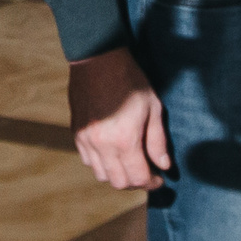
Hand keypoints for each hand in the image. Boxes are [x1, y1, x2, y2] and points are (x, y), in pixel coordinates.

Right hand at [67, 48, 169, 190]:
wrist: (97, 58)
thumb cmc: (130, 80)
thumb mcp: (153, 107)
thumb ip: (157, 140)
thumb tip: (163, 165)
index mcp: (124, 140)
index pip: (138, 178)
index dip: (152, 182)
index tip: (159, 178)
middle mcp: (102, 145)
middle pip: (118, 182)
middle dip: (135, 182)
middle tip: (146, 171)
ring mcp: (86, 140)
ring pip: (101, 174)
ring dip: (117, 174)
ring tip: (129, 162)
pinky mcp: (76, 133)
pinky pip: (88, 160)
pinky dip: (101, 163)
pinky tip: (112, 152)